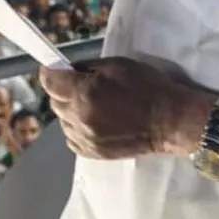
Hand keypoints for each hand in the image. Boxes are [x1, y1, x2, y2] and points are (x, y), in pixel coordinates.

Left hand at [40, 57, 194, 159]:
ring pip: (62, 121)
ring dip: (70, 111)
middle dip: (62, 90)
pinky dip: (77, 128)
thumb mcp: (116, 65)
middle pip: (54, 101)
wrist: (169, 121)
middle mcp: (79, 118)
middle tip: (79, 85)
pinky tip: (93, 121)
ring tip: (90, 105)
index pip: (49, 81)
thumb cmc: (146, 87)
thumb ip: (86, 68)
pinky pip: (71, 138)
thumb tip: (66, 70)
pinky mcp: (92, 153)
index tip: (55, 69)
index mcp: (84, 94)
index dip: (50, 72)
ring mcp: (85, 138)